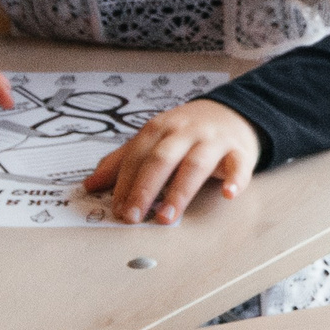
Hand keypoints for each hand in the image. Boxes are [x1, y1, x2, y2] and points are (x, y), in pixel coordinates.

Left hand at [82, 99, 260, 224]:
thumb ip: (122, 161)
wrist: (233, 112)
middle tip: (133, 216)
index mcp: (160, 128)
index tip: (116, 209)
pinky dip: (235, 179)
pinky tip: (228, 194)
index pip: (137, 156)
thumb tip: (90, 185)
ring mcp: (214, 140)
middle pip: (162, 159)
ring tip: (166, 217)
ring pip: (195, 164)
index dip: (125, 182)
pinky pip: (238, 165)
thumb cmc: (188, 132)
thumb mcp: (153, 139)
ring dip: (179, 192)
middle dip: (145, 188)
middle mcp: (186, 132)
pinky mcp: (240, 151)